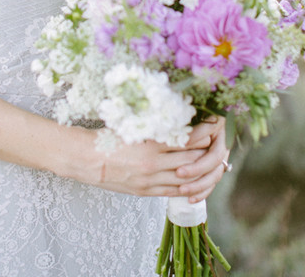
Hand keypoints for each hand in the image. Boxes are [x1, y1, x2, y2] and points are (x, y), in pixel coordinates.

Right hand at [76, 117, 228, 199]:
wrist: (88, 160)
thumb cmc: (108, 138)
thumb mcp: (132, 125)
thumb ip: (153, 123)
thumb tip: (173, 114)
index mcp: (151, 145)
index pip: (185, 140)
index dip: (201, 133)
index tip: (211, 124)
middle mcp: (154, 164)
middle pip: (189, 159)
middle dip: (205, 151)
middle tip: (216, 142)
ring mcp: (151, 180)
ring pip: (184, 178)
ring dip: (199, 171)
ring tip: (208, 161)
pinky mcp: (146, 191)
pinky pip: (172, 191)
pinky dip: (186, 187)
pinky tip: (194, 181)